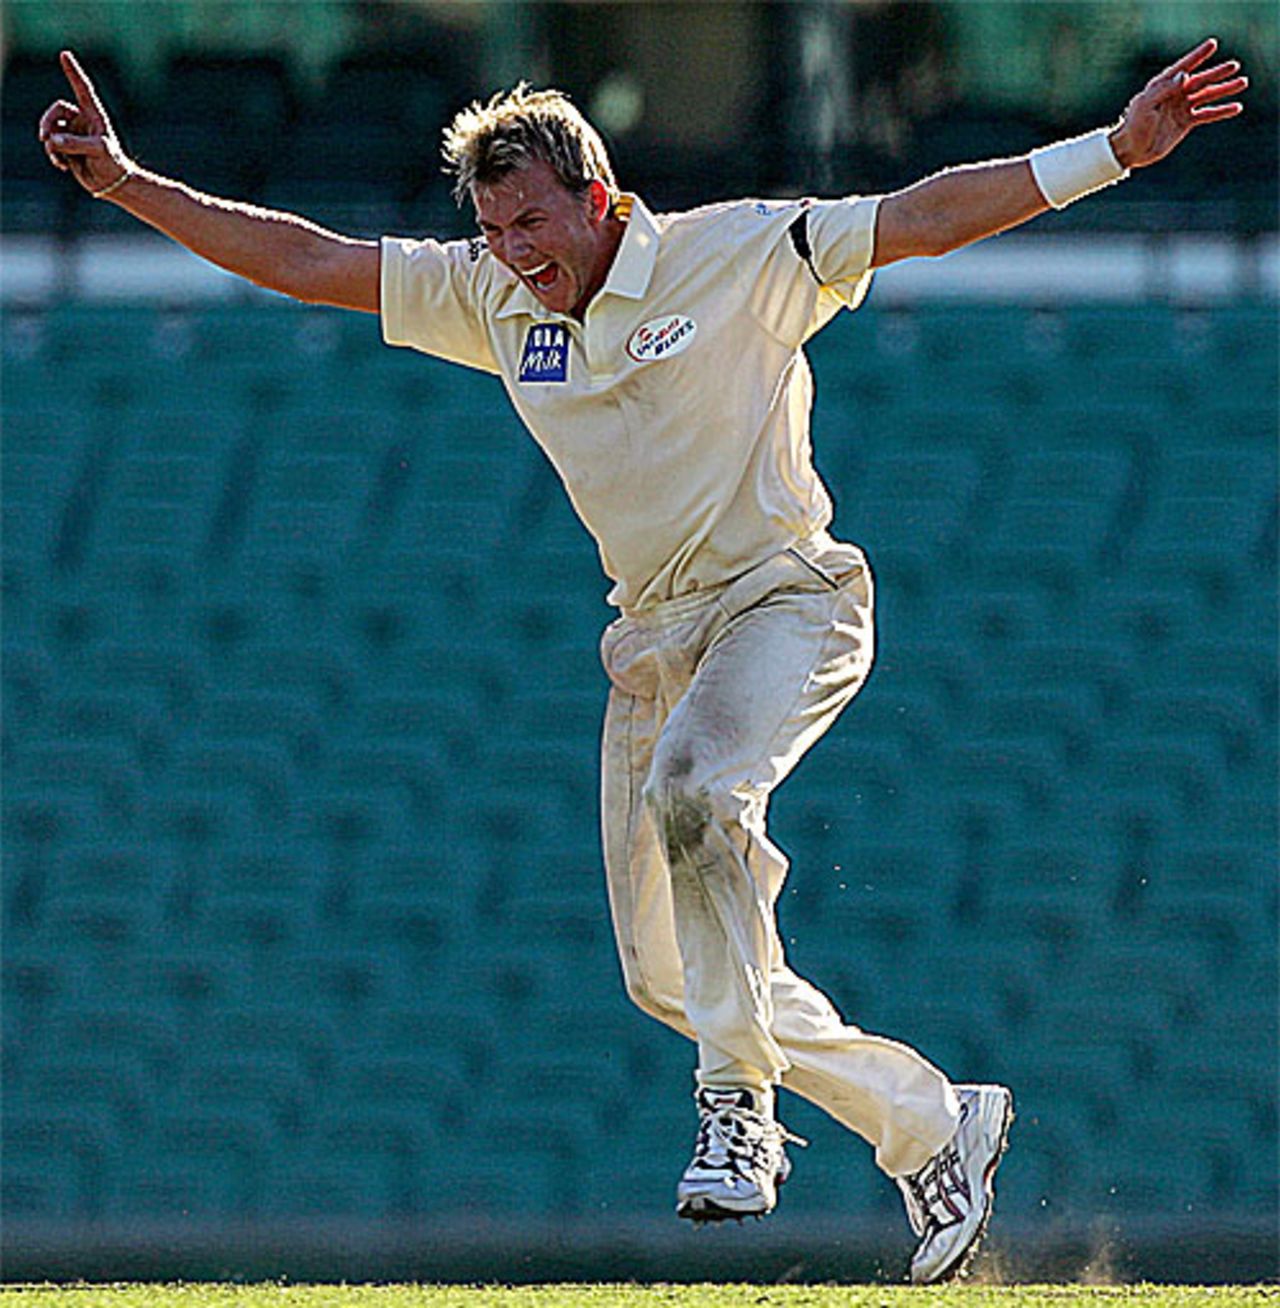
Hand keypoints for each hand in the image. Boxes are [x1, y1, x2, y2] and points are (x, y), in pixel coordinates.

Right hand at [38, 49, 133, 194]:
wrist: (112, 184)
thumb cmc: (113, 164)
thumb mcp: (98, 151)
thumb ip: (75, 144)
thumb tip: (52, 141)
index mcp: (94, 115)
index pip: (82, 89)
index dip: (73, 72)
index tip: (65, 54)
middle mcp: (82, 121)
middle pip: (56, 111)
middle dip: (47, 123)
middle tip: (44, 138)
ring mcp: (73, 133)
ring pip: (51, 129)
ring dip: (51, 143)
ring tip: (61, 159)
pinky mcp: (67, 146)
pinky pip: (51, 145)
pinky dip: (54, 155)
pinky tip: (63, 167)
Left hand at [1109, 37, 1247, 169]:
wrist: (1131, 150)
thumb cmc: (1134, 125)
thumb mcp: (1146, 105)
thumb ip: (1164, 89)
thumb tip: (1184, 75)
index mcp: (1163, 85)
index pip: (1184, 67)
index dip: (1197, 56)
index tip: (1212, 45)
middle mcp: (1175, 94)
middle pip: (1200, 80)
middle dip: (1217, 73)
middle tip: (1234, 66)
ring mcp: (1181, 107)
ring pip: (1207, 95)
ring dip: (1224, 89)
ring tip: (1243, 83)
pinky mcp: (1185, 122)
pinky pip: (1207, 114)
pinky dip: (1221, 111)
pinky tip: (1236, 107)